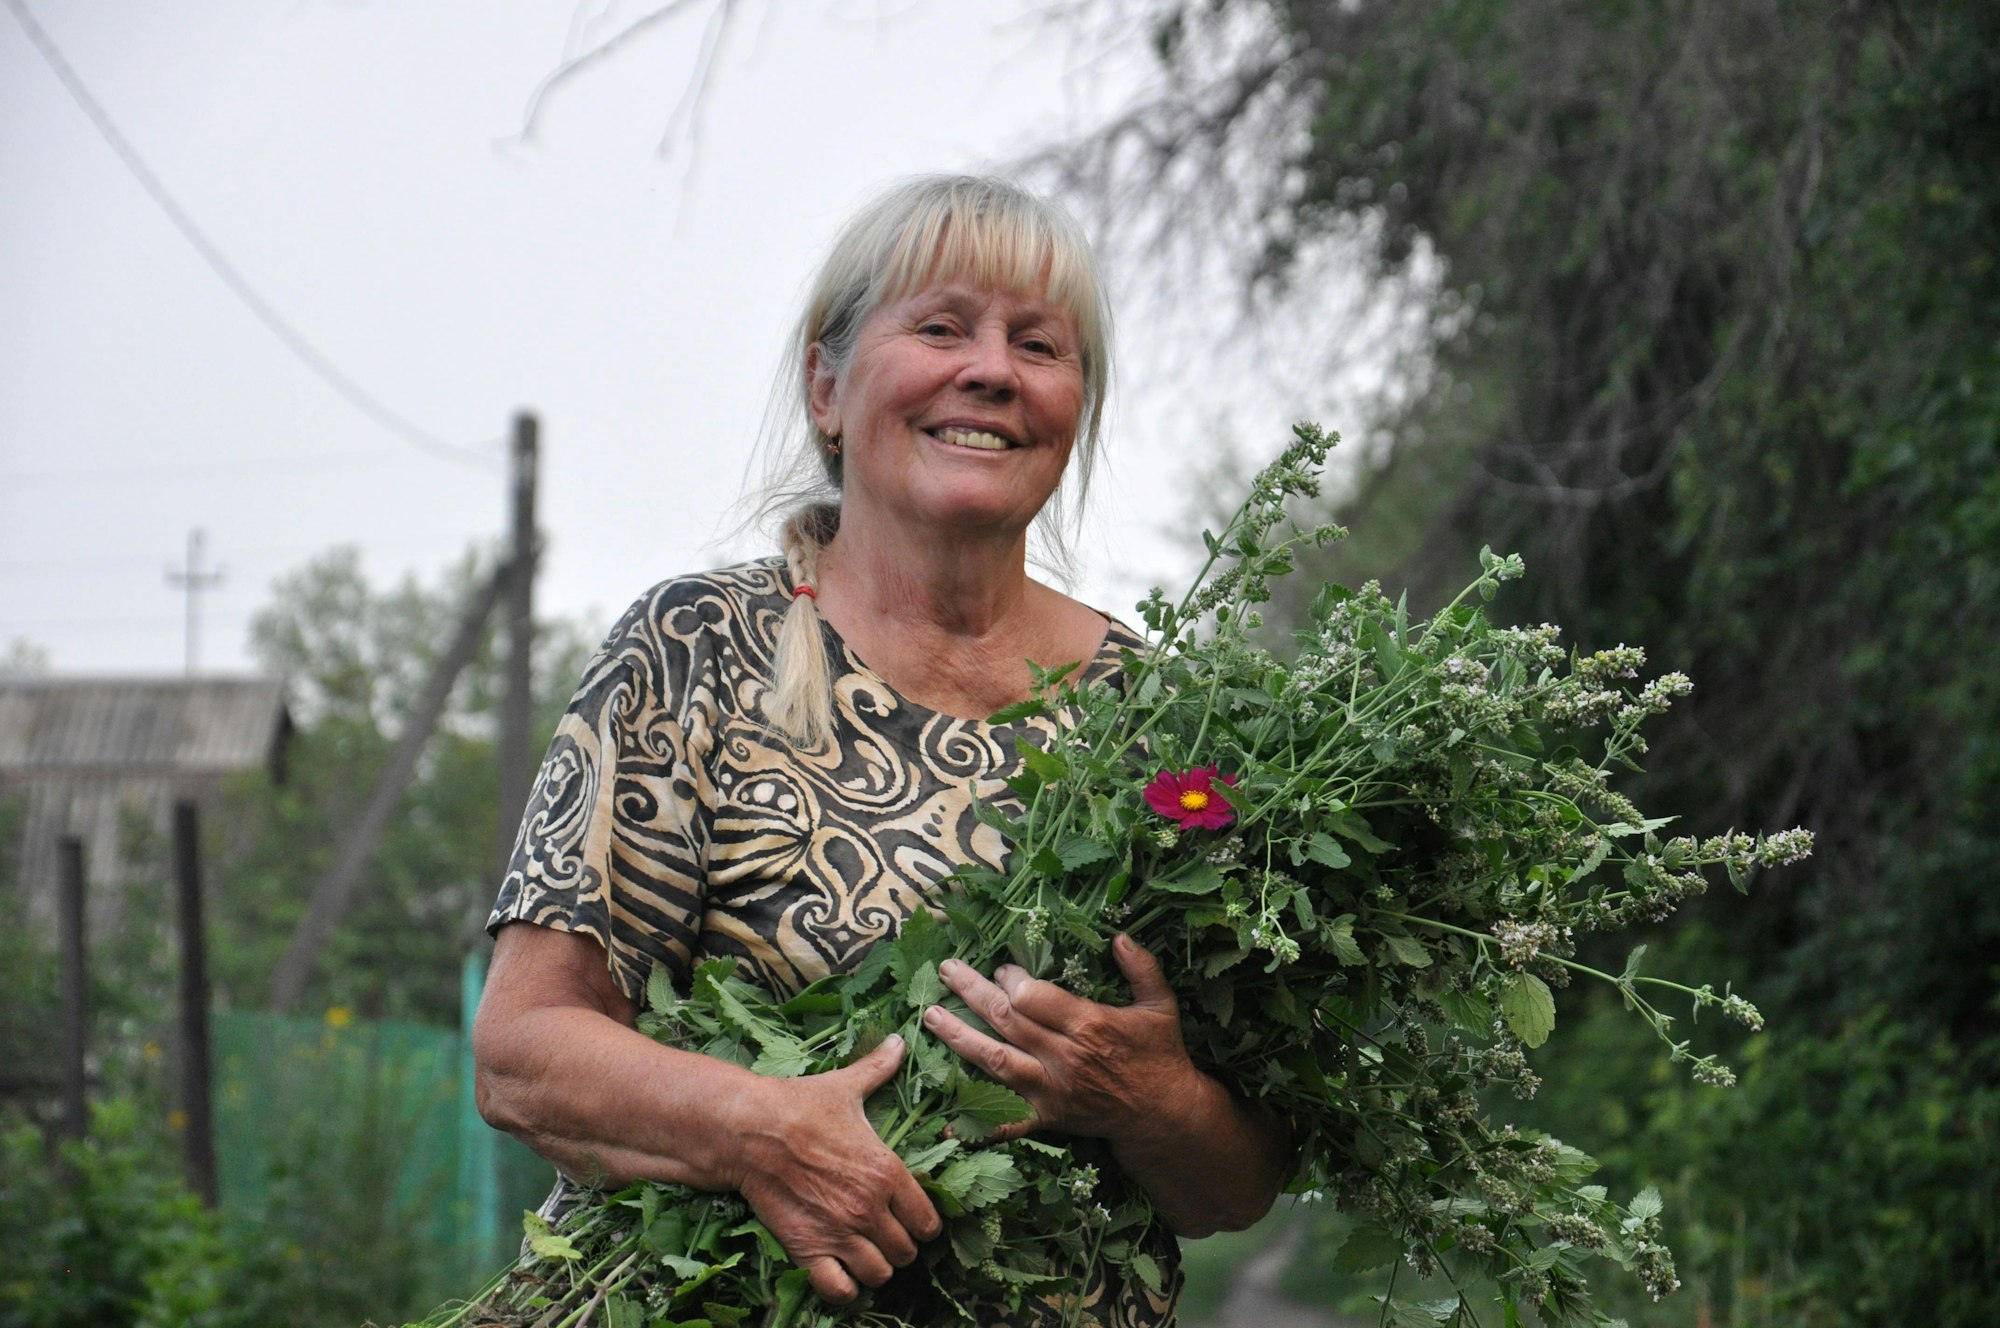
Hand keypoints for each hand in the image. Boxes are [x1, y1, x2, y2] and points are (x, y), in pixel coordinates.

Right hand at [730, 1035, 941, 1303]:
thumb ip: (878, 1069)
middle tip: (886, 1236)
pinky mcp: (808, 1250)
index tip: (913, 1219)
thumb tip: (898, 1041)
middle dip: (900, 1247)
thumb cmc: (800, 1106)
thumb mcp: (845, 1086)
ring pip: (879, 1274)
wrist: (750, 1130)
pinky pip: (839, 1290)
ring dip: (875, 1268)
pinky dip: (844, 1290)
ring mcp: (840, 1233)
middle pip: (906, 1252)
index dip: (924, 1223)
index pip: (927, 1220)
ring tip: (865, 1255)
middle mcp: (870, 1208)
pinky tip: (840, 1274)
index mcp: (888, 1172)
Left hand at [922, 933, 1197, 1143]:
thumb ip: (1142, 968)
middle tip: (948, 970)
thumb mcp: (1160, 1006)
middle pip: (1006, 1020)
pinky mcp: (1047, 1118)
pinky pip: (1007, 1122)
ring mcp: (1051, 1090)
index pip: (1033, 997)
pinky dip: (976, 1123)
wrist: (1164, 1114)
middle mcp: (1064, 1057)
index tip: (1002, 970)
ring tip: (931, 1016)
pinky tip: (945, 1122)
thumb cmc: (1160, 1055)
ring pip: (995, 1061)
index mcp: (1088, 1025)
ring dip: (959, 1038)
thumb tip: (1120, 936)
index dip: (1011, 980)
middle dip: (972, 992)